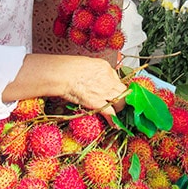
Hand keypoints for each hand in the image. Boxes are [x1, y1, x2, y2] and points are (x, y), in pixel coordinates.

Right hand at [7, 54, 126, 125]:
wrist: (64, 74)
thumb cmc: (68, 68)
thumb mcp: (85, 64)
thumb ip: (92, 71)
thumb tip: (91, 77)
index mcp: (105, 67)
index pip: (116, 78)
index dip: (114, 86)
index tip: (112, 90)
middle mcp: (108, 79)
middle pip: (123, 90)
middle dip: (122, 97)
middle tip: (119, 102)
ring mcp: (105, 91)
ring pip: (121, 101)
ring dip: (119, 107)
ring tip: (117, 112)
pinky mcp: (98, 103)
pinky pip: (111, 113)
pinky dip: (113, 120)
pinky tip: (115, 124)